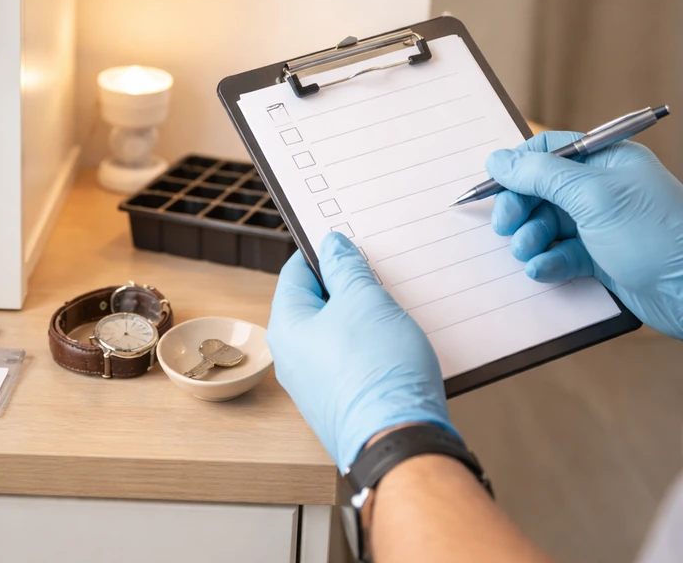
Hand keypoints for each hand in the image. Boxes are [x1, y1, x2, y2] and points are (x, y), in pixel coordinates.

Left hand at [268, 233, 453, 468]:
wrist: (399, 442)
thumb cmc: (378, 374)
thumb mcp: (365, 301)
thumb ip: (346, 269)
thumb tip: (332, 247)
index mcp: (286, 327)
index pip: (295, 274)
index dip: (321, 253)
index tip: (344, 243)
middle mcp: (292, 358)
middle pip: (316, 305)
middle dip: (347, 288)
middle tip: (375, 276)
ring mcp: (315, 384)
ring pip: (336, 335)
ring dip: (362, 319)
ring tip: (392, 311)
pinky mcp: (340, 403)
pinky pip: (350, 363)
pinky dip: (370, 348)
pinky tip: (394, 346)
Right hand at [485, 131, 682, 339]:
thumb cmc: (656, 235)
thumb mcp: (593, 195)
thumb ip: (540, 174)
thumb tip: (497, 159)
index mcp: (606, 161)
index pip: (548, 150)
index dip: (518, 167)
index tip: (495, 187)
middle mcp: (602, 189)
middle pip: (541, 189)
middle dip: (520, 208)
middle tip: (507, 227)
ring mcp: (601, 224)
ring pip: (546, 224)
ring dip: (530, 238)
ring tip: (529, 252)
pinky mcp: (600, 257)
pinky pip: (560, 253)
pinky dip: (547, 262)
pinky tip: (544, 270)